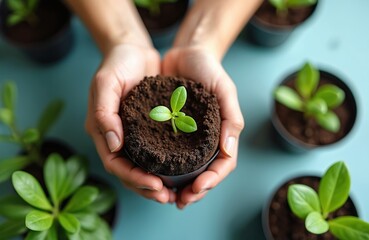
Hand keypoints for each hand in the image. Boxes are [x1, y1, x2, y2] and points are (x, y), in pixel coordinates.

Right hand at [85, 43, 175, 202]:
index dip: (133, 178)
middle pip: (129, 172)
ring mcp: (132, 135)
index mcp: (102, 131)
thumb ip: (104, 112)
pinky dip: (165, 166)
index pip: (115, 163)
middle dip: (147, 188)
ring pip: (142, 167)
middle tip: (168, 197)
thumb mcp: (106, 82)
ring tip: (176, 193)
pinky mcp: (148, 129)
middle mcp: (116, 137)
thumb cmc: (117, 63)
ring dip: (157, 183)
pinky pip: (155, 153)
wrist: (132, 50)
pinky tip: (180, 173)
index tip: (155, 185)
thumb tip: (112, 144)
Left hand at [162, 46, 244, 208]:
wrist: (185, 54)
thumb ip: (231, 118)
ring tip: (163, 196)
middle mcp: (203, 140)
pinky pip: (165, 154)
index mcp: (221, 134)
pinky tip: (150, 175)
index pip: (222, 165)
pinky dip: (160, 168)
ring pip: (184, 170)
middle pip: (203, 173)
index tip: (197, 189)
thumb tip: (228, 151)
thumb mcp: (224, 89)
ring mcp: (185, 138)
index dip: (212, 181)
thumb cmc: (209, 70)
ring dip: (175, 186)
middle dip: (193, 191)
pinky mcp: (167, 131)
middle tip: (179, 201)